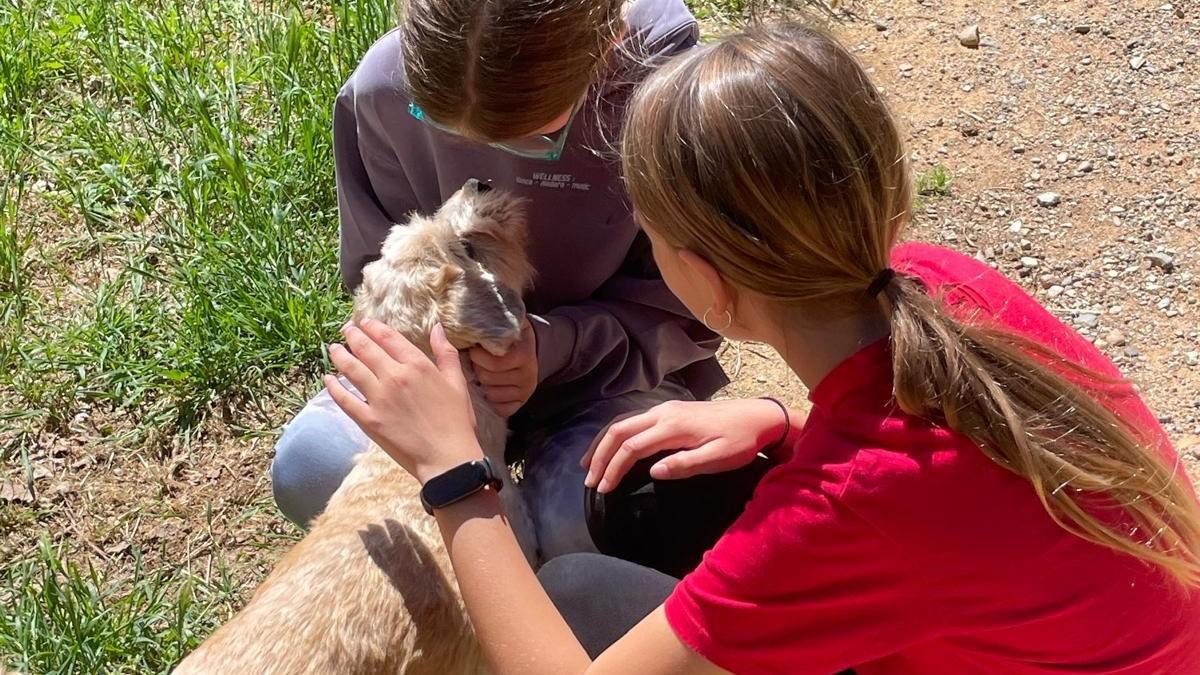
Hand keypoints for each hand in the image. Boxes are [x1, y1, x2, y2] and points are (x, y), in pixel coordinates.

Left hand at [324, 319, 482, 483]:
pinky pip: (345, 399)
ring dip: (339, 356)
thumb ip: (446, 353)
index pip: (388, 338)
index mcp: (417, 365)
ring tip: (333, 349)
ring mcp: (378, 398)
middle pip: (366, 349)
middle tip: (345, 330)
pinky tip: (328, 380)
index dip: (373, 327)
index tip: (364, 322)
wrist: (447, 458)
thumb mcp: (457, 383)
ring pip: (351, 369)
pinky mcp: (368, 420)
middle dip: (352, 336)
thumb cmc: (456, 421)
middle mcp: (394, 376)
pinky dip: (334, 387)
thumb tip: (437, 327)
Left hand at [469, 318, 537, 417]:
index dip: (477, 355)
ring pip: (490, 394)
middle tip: (475, 360)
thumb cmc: (510, 333)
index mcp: (525, 355)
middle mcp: (529, 375)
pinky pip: (499, 408)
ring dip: (482, 384)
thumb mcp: (505, 322)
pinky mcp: (521, 403)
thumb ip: (488, 323)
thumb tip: (457, 321)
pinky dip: (491, 400)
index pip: (493, 363)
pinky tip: (490, 386)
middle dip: (477, 368)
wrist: (529, 346)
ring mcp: (526, 392)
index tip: (473, 348)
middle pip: (487, 379)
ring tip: (482, 372)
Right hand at [581, 399, 792, 492]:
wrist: (758, 417)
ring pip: (623, 423)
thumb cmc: (741, 441)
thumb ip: (686, 465)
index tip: (603, 489)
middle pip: (620, 431)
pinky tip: (611, 447)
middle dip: (600, 456)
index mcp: (673, 427)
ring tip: (590, 466)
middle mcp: (663, 413)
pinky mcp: (668, 411)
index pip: (632, 447)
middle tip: (590, 481)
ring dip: (603, 444)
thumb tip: (652, 471)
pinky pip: (633, 420)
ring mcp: (664, 409)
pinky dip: (616, 435)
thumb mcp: (719, 458)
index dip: (614, 468)